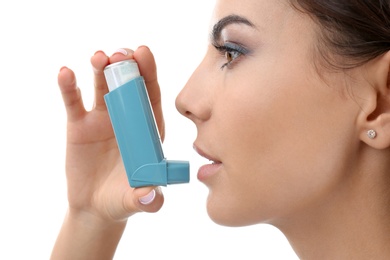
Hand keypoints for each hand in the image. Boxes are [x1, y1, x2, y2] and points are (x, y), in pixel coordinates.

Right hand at [58, 46, 164, 222]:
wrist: (95, 206)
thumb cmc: (122, 199)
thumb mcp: (137, 200)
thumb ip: (148, 199)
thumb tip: (151, 197)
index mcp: (147, 129)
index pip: (151, 97)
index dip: (149, 74)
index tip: (145, 54)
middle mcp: (127, 118)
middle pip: (128, 85)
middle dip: (126, 66)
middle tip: (122, 54)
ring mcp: (102, 119)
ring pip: (102, 87)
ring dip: (101, 69)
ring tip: (100, 57)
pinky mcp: (79, 125)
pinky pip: (73, 102)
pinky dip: (69, 87)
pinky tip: (65, 73)